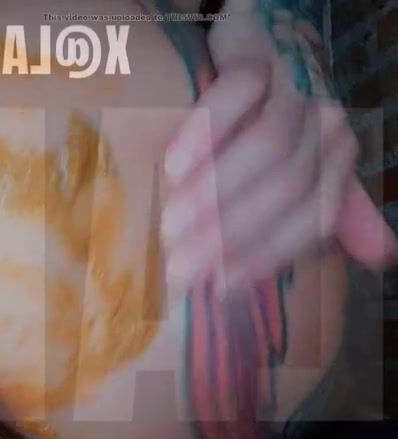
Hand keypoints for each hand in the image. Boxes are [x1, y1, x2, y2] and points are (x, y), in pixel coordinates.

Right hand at [161, 5, 396, 293]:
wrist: (258, 43)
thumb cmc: (269, 118)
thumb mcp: (304, 163)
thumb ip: (335, 208)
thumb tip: (384, 257)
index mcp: (337, 160)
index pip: (311, 217)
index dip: (266, 255)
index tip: (217, 287)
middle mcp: (325, 125)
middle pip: (287, 187)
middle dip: (230, 233)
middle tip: (179, 266)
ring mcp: (293, 86)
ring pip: (267, 145)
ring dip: (215, 192)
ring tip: (170, 225)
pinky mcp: (257, 54)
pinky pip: (236, 93)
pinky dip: (205, 132)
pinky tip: (172, 166)